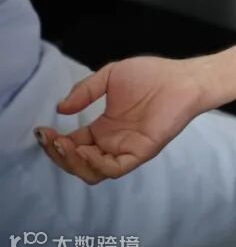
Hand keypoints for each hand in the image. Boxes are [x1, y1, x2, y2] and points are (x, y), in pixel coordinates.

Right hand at [34, 55, 214, 184]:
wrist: (184, 77)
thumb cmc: (152, 74)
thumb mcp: (110, 76)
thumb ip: (85, 91)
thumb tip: (60, 109)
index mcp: (104, 128)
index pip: (72, 144)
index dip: (53, 142)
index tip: (42, 130)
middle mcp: (112, 142)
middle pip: (76, 163)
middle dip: (58, 155)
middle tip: (50, 139)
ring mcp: (126, 149)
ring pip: (91, 171)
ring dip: (72, 162)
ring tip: (64, 144)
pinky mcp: (141, 152)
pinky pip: (114, 169)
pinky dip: (96, 164)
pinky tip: (85, 149)